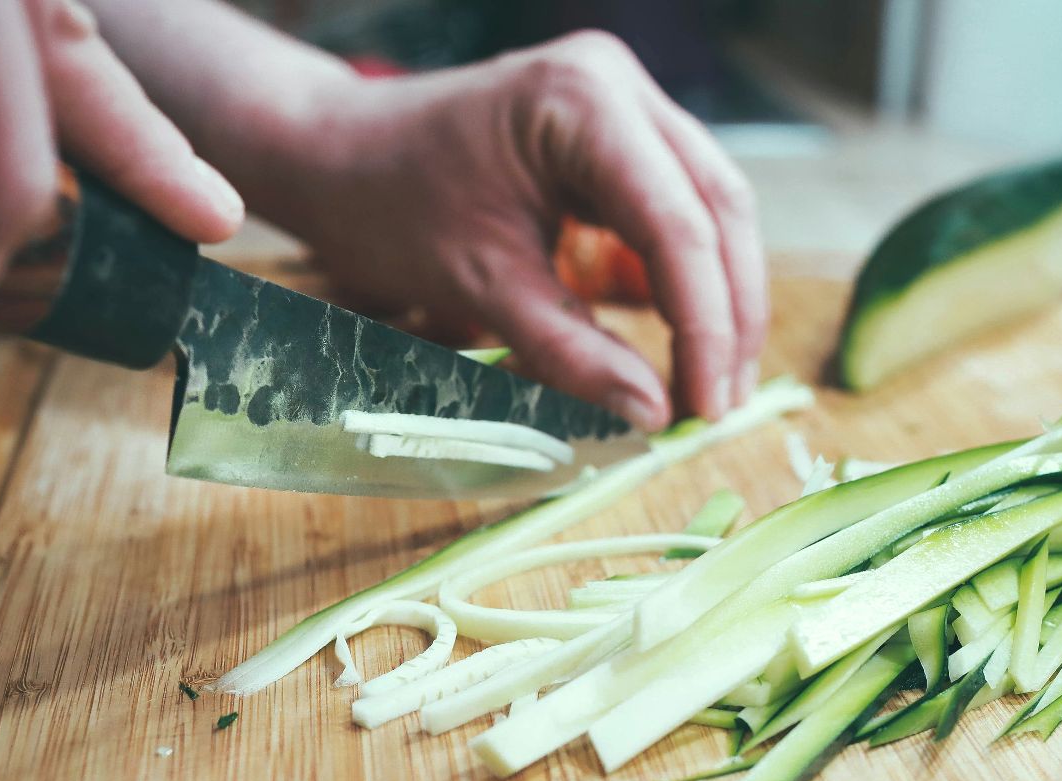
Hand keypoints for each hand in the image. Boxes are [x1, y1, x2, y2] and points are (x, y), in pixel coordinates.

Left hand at [247, 32, 766, 430]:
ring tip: (709, 385)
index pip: (678, 224)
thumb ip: (572, 353)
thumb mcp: (481, 289)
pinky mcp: (618, 134)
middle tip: (719, 405)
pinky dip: (684, 276)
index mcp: (583, 101)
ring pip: (710, 207)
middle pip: (717, 207)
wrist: (335, 157)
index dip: (705, 324)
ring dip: (717, 298)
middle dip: (726, 315)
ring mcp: (624, 103)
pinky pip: (677, 208)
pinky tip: (682, 341)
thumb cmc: (389, 208)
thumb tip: (654, 414)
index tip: (704, 407)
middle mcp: (618, 84)